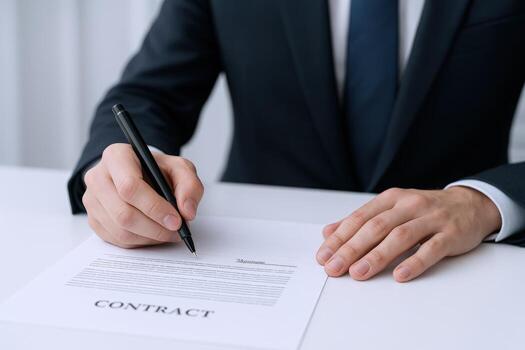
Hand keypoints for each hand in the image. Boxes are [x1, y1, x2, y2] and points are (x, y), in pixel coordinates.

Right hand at [82, 143, 202, 247]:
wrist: (142, 174)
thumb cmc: (158, 170)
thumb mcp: (180, 168)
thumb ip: (189, 186)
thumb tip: (187, 212)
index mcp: (117, 157)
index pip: (130, 186)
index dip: (154, 207)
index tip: (176, 220)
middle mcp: (98, 177)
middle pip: (123, 213)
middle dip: (155, 228)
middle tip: (176, 231)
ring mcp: (92, 200)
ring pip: (120, 230)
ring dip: (150, 237)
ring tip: (168, 232)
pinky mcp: (93, 219)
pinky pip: (116, 239)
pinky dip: (140, 241)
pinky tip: (154, 234)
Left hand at [316, 187, 501, 281]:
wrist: (470, 204)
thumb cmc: (424, 210)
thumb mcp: (391, 209)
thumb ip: (361, 221)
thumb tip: (328, 233)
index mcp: (391, 199)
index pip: (359, 218)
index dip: (339, 238)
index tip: (323, 256)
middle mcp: (409, 205)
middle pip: (375, 227)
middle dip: (351, 249)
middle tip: (334, 267)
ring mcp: (431, 218)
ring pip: (400, 237)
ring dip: (377, 256)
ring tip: (359, 273)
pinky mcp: (451, 233)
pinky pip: (432, 249)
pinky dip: (415, 262)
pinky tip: (400, 275)